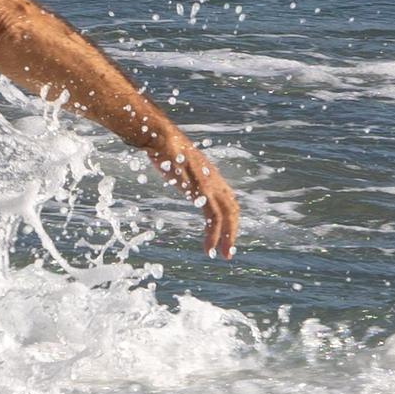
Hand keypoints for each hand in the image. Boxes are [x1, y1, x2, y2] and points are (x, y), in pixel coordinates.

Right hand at [147, 132, 238, 259]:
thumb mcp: (179, 164)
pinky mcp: (201, 191)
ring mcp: (209, 186)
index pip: (229, 200)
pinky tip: (208, 248)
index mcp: (211, 176)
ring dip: (228, 238)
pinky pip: (213, 218)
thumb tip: (176, 172)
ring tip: (223, 255)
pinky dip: (213, 235)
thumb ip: (184, 173)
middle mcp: (215, 181)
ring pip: (227, 216)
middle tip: (228, 252)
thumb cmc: (166, 148)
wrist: (162, 138)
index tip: (225, 234)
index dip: (230, 219)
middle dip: (233, 233)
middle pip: (233, 210)